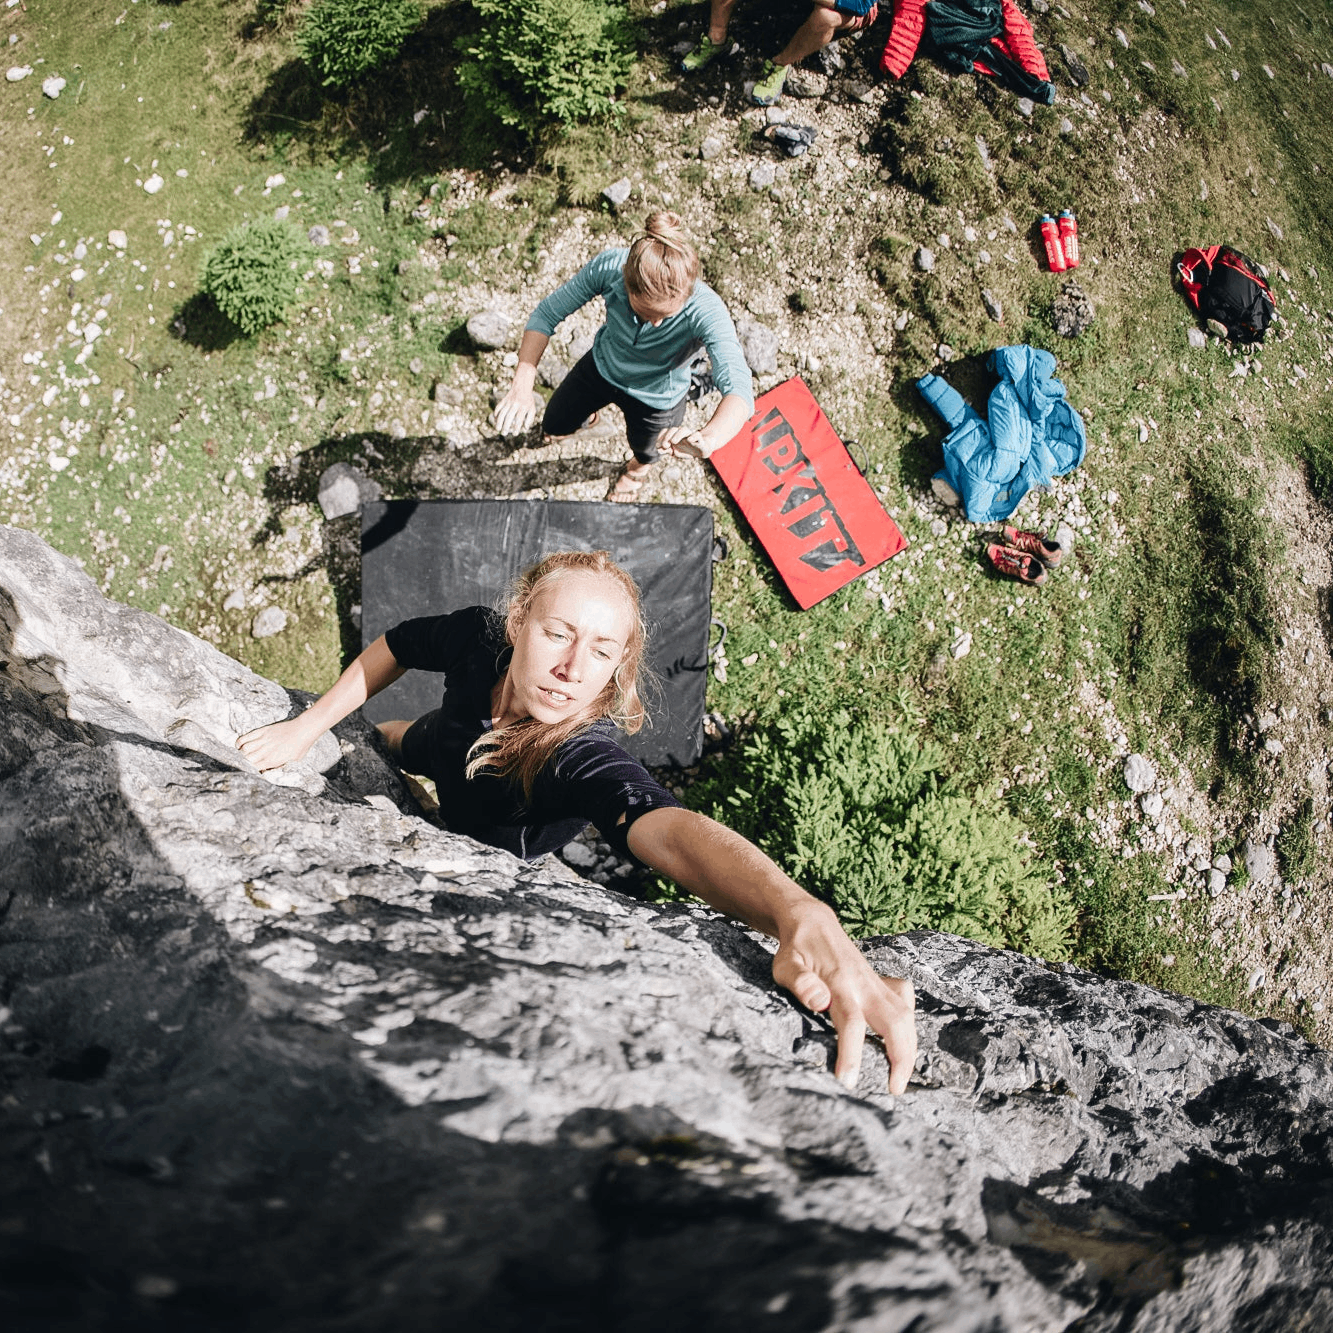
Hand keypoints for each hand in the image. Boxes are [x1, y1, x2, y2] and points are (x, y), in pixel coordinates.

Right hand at [237, 717, 318, 771]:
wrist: (303, 730)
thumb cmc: (300, 747)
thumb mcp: (291, 762)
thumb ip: (278, 767)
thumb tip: (266, 772)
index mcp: (273, 760)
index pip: (254, 768)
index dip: (250, 771)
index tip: (249, 771)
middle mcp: (266, 750)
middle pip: (246, 758)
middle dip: (242, 763)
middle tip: (242, 764)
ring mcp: (263, 740)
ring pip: (244, 748)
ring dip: (240, 753)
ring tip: (239, 756)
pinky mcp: (263, 731)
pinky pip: (247, 736)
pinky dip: (240, 741)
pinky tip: (239, 745)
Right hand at [492, 382, 539, 436]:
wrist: (522, 387)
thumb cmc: (528, 401)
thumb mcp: (532, 409)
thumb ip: (530, 419)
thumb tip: (525, 428)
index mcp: (523, 407)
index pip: (519, 419)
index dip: (516, 427)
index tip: (514, 434)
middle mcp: (515, 404)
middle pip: (509, 417)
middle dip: (506, 426)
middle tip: (504, 433)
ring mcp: (509, 402)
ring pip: (502, 412)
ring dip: (499, 421)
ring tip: (497, 429)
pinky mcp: (504, 400)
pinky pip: (498, 407)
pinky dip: (496, 413)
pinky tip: (495, 420)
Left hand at [659, 425, 712, 458]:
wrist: (702, 451)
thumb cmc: (687, 450)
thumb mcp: (676, 452)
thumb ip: (667, 450)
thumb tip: (658, 450)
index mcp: (675, 436)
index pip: (666, 432)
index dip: (661, 437)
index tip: (657, 446)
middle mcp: (681, 434)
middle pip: (673, 429)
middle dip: (667, 437)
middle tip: (665, 445)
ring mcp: (690, 435)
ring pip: (684, 430)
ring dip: (677, 435)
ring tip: (673, 442)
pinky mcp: (699, 439)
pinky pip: (697, 434)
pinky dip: (693, 436)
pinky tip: (689, 440)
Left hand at [771, 901, 916, 1093]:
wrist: (812, 923)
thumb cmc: (795, 950)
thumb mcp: (785, 965)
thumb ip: (800, 983)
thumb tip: (819, 1001)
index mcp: (839, 982)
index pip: (852, 1022)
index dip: (852, 1053)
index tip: (849, 1081)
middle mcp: (864, 983)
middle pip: (895, 1021)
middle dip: (901, 1057)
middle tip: (894, 1089)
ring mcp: (876, 982)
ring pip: (906, 1014)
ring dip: (910, 1047)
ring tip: (901, 1077)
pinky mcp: (881, 982)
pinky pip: (905, 1002)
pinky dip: (910, 1024)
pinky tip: (903, 1041)